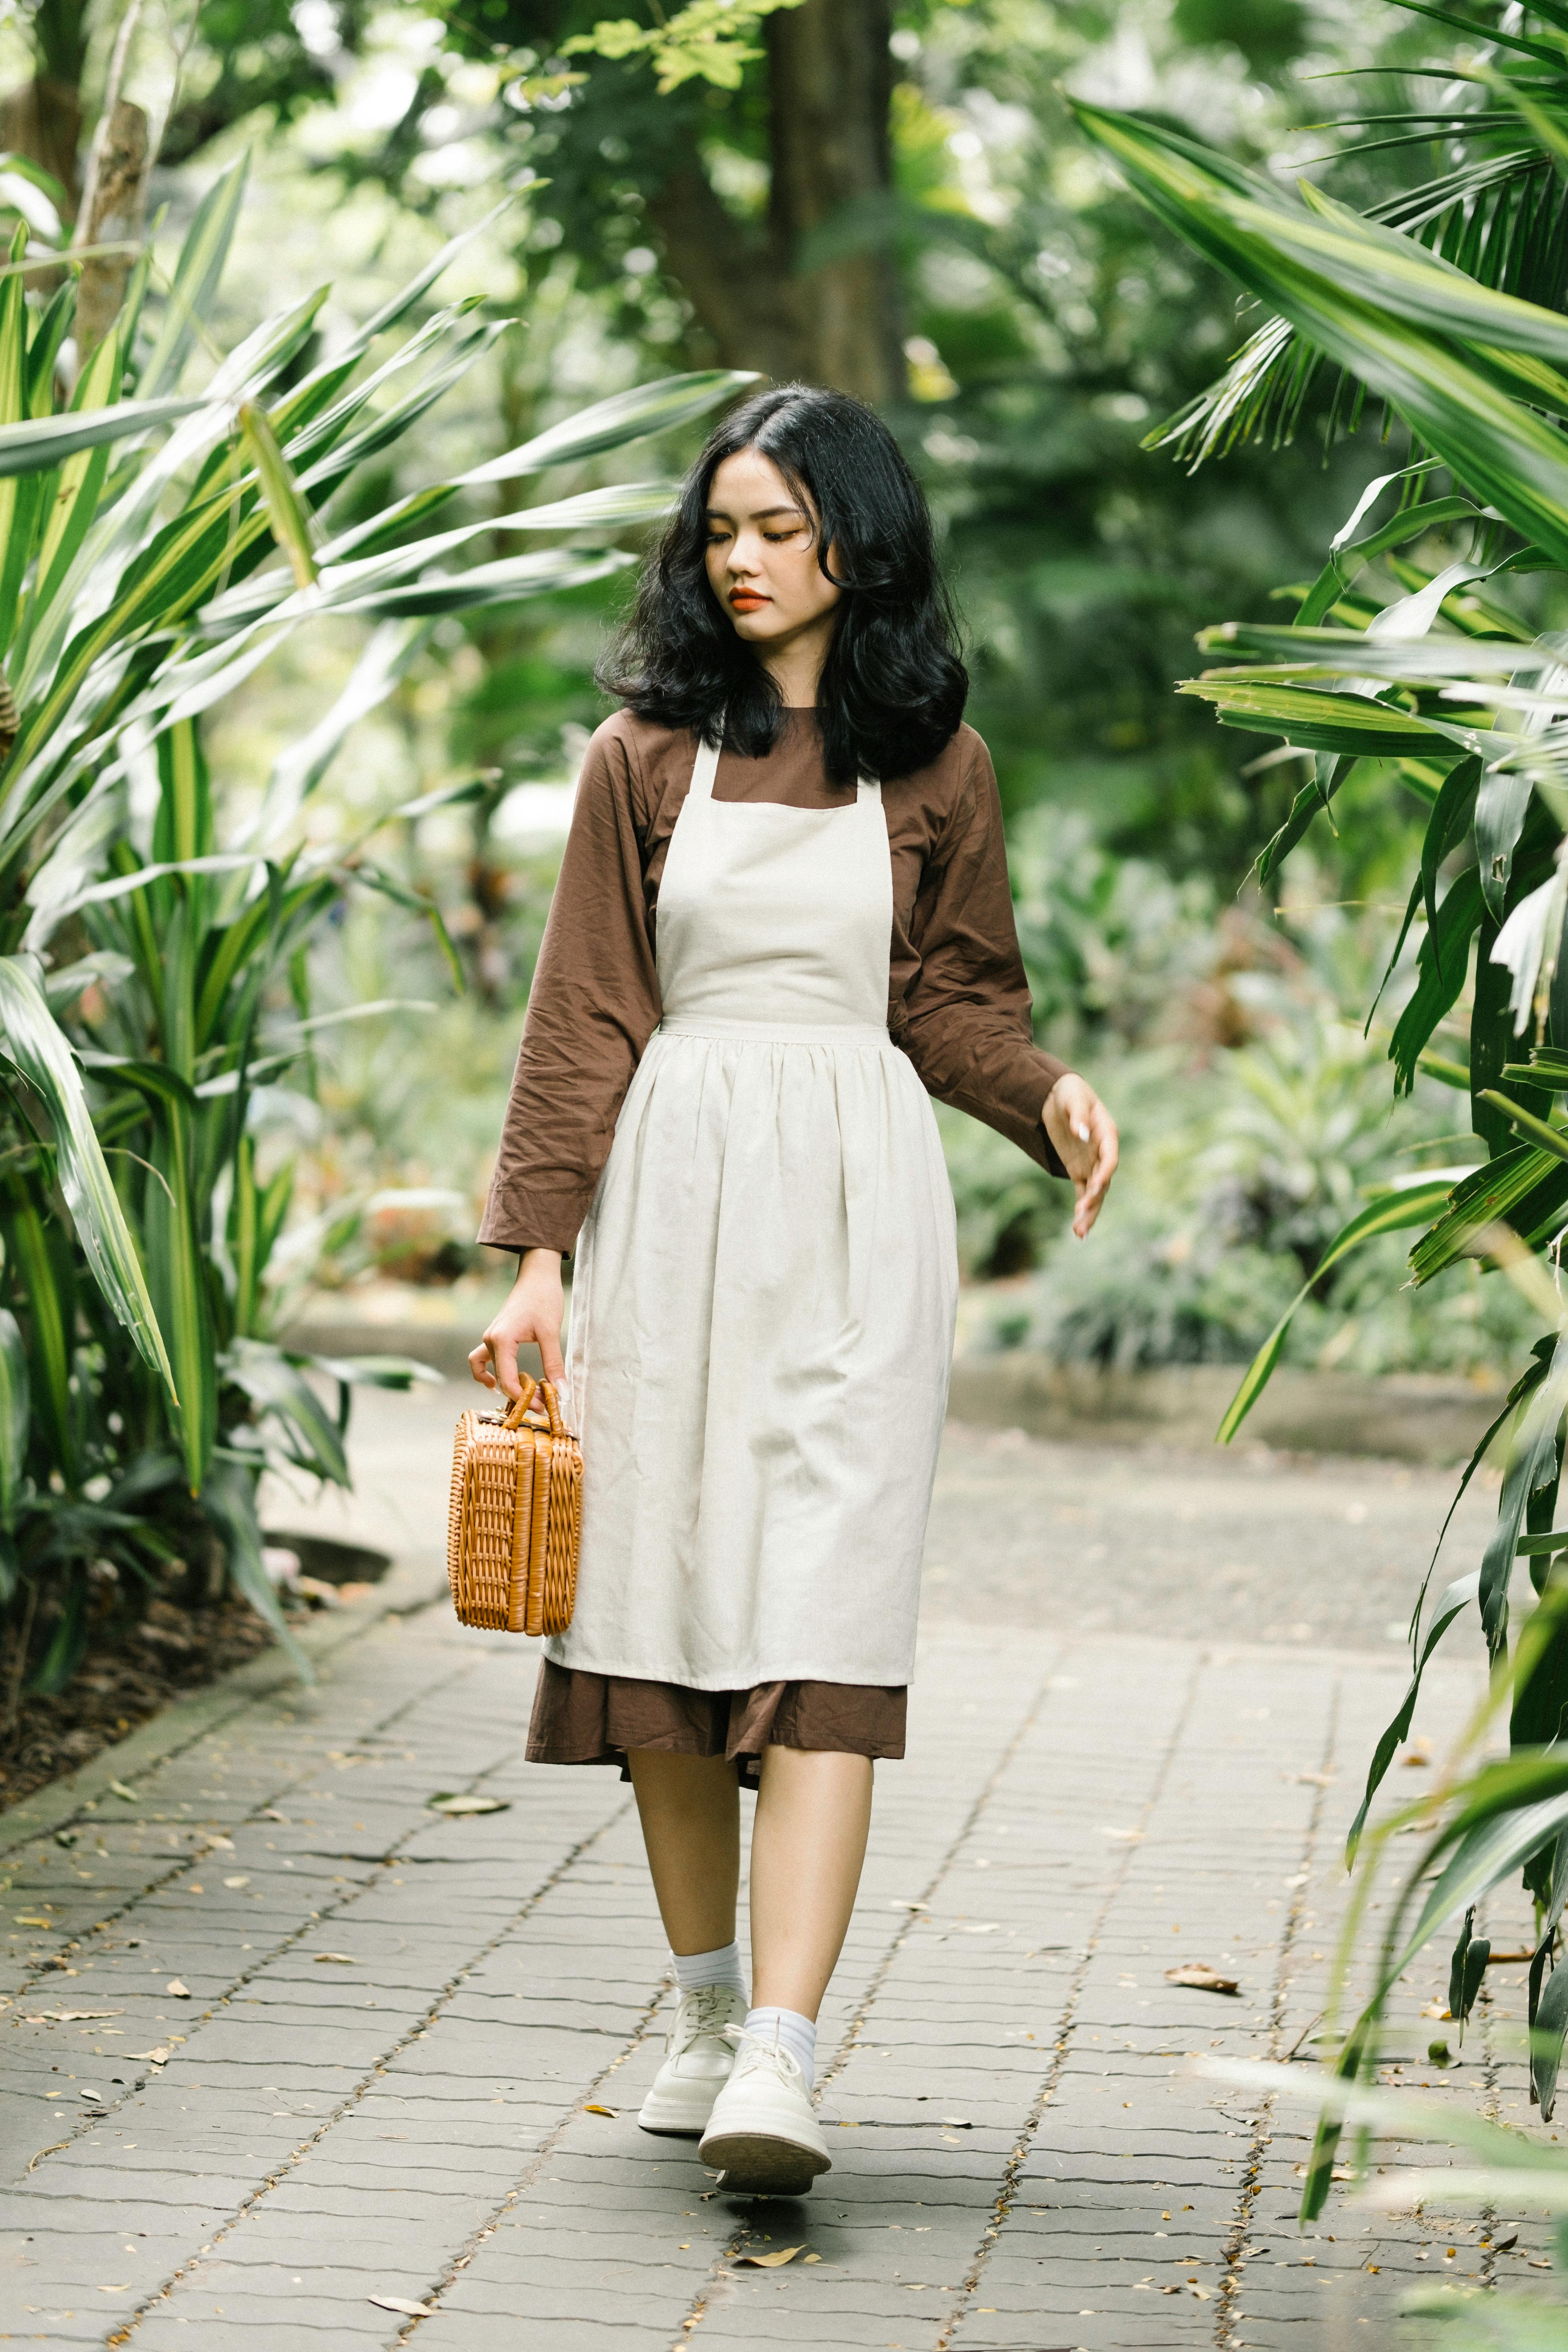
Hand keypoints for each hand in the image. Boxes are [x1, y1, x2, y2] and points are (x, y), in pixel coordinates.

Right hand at [469, 1247, 565, 1398]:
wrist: (537, 1275)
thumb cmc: (543, 1298)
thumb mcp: (551, 1333)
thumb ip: (554, 1364)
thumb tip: (562, 1392)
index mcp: (501, 1340)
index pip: (507, 1380)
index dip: (525, 1398)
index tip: (544, 1407)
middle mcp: (490, 1340)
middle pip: (500, 1378)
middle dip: (520, 1395)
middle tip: (542, 1405)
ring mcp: (490, 1338)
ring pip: (489, 1371)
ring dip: (505, 1386)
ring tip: (523, 1398)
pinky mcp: (495, 1337)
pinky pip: (482, 1359)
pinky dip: (487, 1373)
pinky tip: (498, 1383)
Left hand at [1042, 1074, 1118, 1240]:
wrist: (1059, 1095)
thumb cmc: (1070, 1093)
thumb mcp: (1073, 1098)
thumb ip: (1078, 1116)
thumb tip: (1080, 1133)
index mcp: (1107, 1134)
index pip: (1110, 1158)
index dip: (1105, 1173)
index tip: (1095, 1186)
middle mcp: (1103, 1153)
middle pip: (1103, 1181)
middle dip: (1093, 1199)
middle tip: (1081, 1216)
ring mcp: (1091, 1164)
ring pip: (1094, 1193)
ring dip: (1088, 1212)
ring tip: (1079, 1233)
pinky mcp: (1079, 1171)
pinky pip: (1082, 1193)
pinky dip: (1081, 1209)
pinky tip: (1078, 1229)